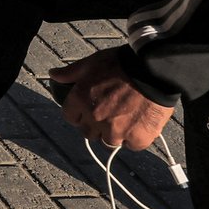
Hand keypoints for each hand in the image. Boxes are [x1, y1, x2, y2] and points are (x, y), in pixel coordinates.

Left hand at [51, 49, 174, 151]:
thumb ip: (70, 73)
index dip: (80, 114)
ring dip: (115, 133)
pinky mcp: (137, 138)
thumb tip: (53, 75)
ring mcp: (116, 130)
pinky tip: (140, 124)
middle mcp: (95, 118)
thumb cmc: (122, 64)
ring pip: (109, 141)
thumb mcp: (91, 63)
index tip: (89, 110)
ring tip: (126, 118)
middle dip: (96, 125)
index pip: (71, 117)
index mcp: (80, 101)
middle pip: (89, 133)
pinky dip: (135, 137)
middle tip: (110, 114)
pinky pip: (132, 145)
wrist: (154, 70)